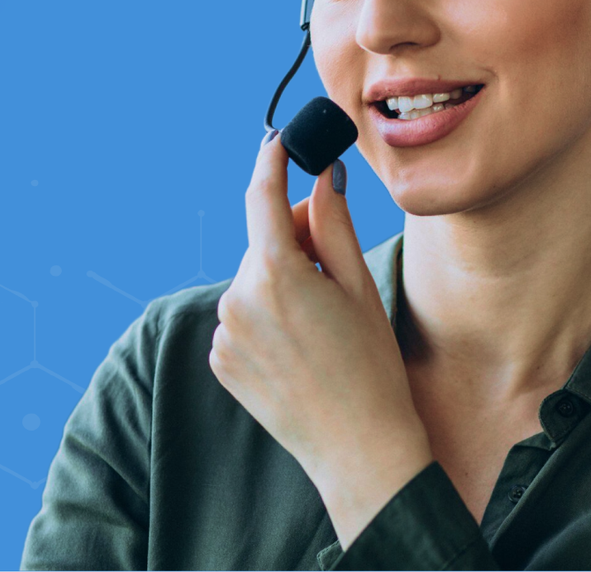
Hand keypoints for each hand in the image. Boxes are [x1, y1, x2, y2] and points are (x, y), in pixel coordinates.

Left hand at [209, 132, 433, 548]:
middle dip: (294, 241)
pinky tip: (299, 349)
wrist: (359, 450)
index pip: (262, 196)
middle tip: (335, 270)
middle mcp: (237, 298)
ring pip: (253, 281)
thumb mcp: (359, 286)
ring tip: (322, 325)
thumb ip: (333, 223)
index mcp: (275, 273)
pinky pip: (242, 318)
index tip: (278, 140)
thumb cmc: (370, 366)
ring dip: (281, 283)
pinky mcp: (219, 360)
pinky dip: (266, 319)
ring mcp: (223, 333)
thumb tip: (320, 175)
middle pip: (263, 242)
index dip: (271, 160)